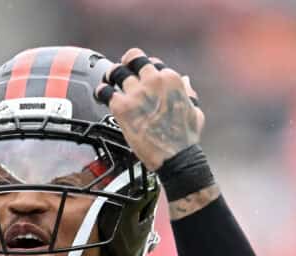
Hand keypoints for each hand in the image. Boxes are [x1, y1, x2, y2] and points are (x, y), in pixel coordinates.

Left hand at [94, 47, 204, 171]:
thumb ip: (188, 92)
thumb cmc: (186, 138)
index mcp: (171, 79)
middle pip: (133, 58)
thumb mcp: (194, 110)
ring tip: (108, 80)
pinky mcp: (122, 107)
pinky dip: (100, 92)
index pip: (152, 62)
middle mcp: (153, 81)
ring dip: (111, 75)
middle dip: (126, 63)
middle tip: (121, 70)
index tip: (141, 75)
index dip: (145, 68)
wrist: (175, 157)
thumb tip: (185, 80)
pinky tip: (101, 96)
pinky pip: (105, 92)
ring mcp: (136, 93)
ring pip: (116, 72)